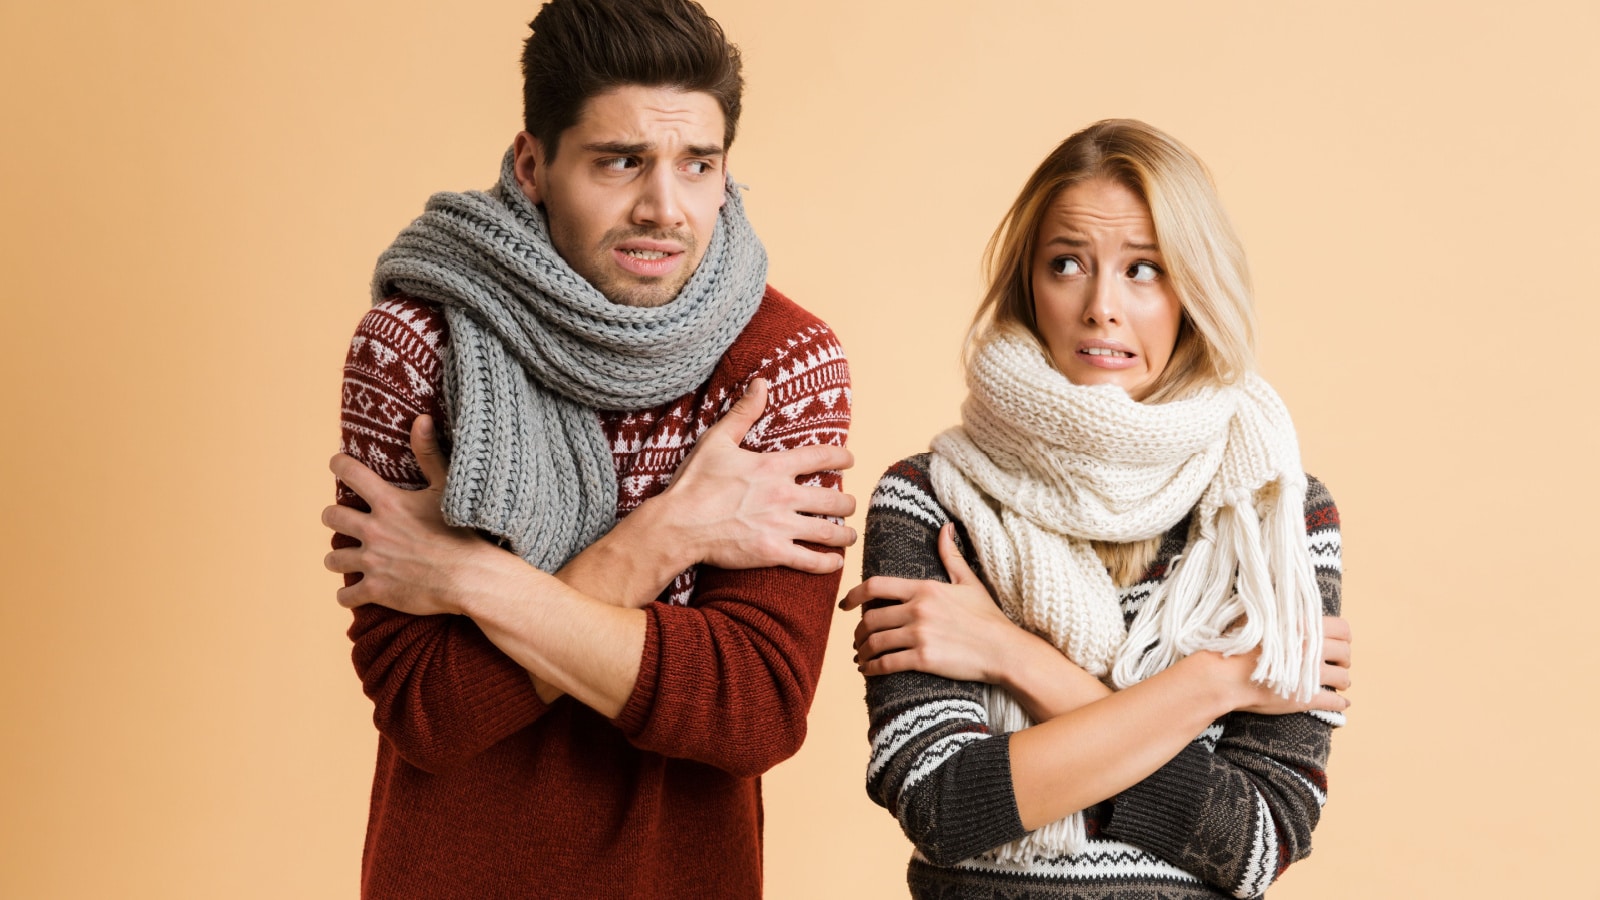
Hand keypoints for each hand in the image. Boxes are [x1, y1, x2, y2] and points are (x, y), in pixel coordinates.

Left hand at [322, 415, 511, 614]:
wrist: (471, 578)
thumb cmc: (463, 531)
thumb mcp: (446, 488)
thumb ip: (429, 454)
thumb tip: (422, 419)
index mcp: (388, 502)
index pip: (349, 473)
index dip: (339, 464)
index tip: (337, 463)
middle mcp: (374, 530)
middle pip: (332, 517)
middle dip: (334, 517)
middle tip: (342, 519)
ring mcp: (373, 562)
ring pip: (333, 558)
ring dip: (338, 557)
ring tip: (345, 558)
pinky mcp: (377, 590)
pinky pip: (346, 595)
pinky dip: (348, 595)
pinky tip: (353, 593)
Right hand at [648, 378, 857, 573]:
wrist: (678, 525)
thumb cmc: (694, 483)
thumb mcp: (717, 440)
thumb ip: (743, 413)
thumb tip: (761, 383)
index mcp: (773, 466)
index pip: (822, 457)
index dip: (842, 457)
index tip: (850, 460)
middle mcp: (783, 495)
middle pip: (834, 499)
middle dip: (847, 503)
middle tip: (850, 505)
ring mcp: (780, 526)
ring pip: (829, 531)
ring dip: (845, 534)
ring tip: (849, 534)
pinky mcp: (772, 552)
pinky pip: (811, 561)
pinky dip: (828, 563)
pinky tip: (835, 562)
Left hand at [841, 523, 1036, 682]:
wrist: (1004, 650)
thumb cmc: (988, 617)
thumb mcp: (969, 581)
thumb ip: (951, 555)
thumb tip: (945, 527)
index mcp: (924, 588)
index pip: (876, 586)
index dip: (854, 595)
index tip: (845, 605)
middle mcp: (918, 609)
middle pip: (870, 618)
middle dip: (858, 631)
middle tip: (857, 639)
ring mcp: (919, 634)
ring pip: (875, 642)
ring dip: (863, 650)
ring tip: (862, 656)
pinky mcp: (923, 659)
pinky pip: (886, 663)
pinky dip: (872, 668)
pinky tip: (868, 671)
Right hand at [1201, 615, 1352, 714]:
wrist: (1223, 676)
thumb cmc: (1234, 644)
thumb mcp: (1254, 617)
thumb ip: (1273, 608)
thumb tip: (1278, 594)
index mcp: (1303, 627)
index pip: (1341, 628)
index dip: (1343, 636)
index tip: (1338, 641)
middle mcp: (1312, 649)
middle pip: (1345, 653)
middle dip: (1344, 659)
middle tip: (1339, 663)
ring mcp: (1311, 675)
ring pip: (1343, 678)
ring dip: (1343, 681)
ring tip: (1339, 684)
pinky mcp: (1306, 698)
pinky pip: (1334, 702)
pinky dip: (1340, 704)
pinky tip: (1340, 704)